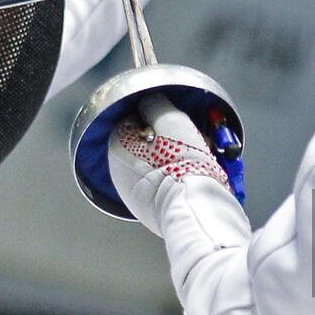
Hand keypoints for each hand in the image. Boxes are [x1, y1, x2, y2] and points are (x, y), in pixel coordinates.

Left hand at [108, 94, 228, 234]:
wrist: (194, 211)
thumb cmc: (182, 165)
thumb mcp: (171, 119)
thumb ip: (156, 104)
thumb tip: (150, 102)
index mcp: (117, 146)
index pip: (133, 118)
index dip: (157, 116)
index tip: (175, 120)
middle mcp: (118, 172)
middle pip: (144, 141)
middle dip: (166, 137)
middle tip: (189, 139)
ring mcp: (131, 194)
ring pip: (154, 163)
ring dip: (172, 157)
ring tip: (197, 159)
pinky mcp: (147, 210)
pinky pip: (160, 183)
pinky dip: (173, 177)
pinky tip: (191, 177)